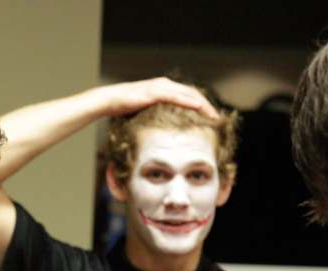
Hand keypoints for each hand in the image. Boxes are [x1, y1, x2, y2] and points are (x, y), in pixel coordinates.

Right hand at [91, 77, 218, 118]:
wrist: (110, 100)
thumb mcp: (145, 112)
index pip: (188, 95)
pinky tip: (199, 107)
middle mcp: (165, 84)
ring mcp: (161, 86)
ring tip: (213, 115)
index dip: (202, 105)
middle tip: (217, 118)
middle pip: (192, 93)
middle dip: (207, 105)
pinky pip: (176, 96)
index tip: (211, 117)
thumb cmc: (124, 108)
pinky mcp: (155, 92)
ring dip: (203, 104)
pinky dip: (189, 101)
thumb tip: (163, 130)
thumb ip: (156, 115)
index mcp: (165, 88)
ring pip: (188, 94)